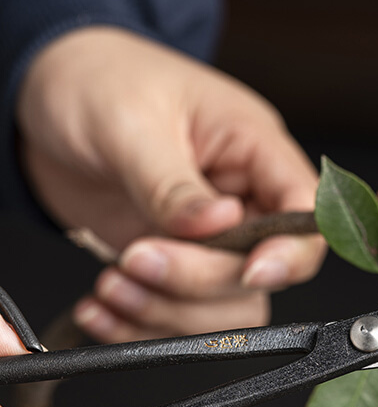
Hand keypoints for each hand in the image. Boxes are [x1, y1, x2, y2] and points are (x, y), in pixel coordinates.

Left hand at [16, 26, 325, 341]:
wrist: (44, 97)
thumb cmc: (98, 81)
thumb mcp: (129, 123)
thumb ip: (171, 183)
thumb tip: (218, 224)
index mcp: (254, 149)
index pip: (306, 212)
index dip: (290, 251)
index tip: (250, 271)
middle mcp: (243, 200)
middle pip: (260, 271)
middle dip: (199, 281)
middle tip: (136, 259)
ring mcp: (210, 239)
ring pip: (225, 307)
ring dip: (168, 313)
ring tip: (111, 285)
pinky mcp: (175, 264)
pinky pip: (180, 317)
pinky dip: (140, 325)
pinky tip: (101, 306)